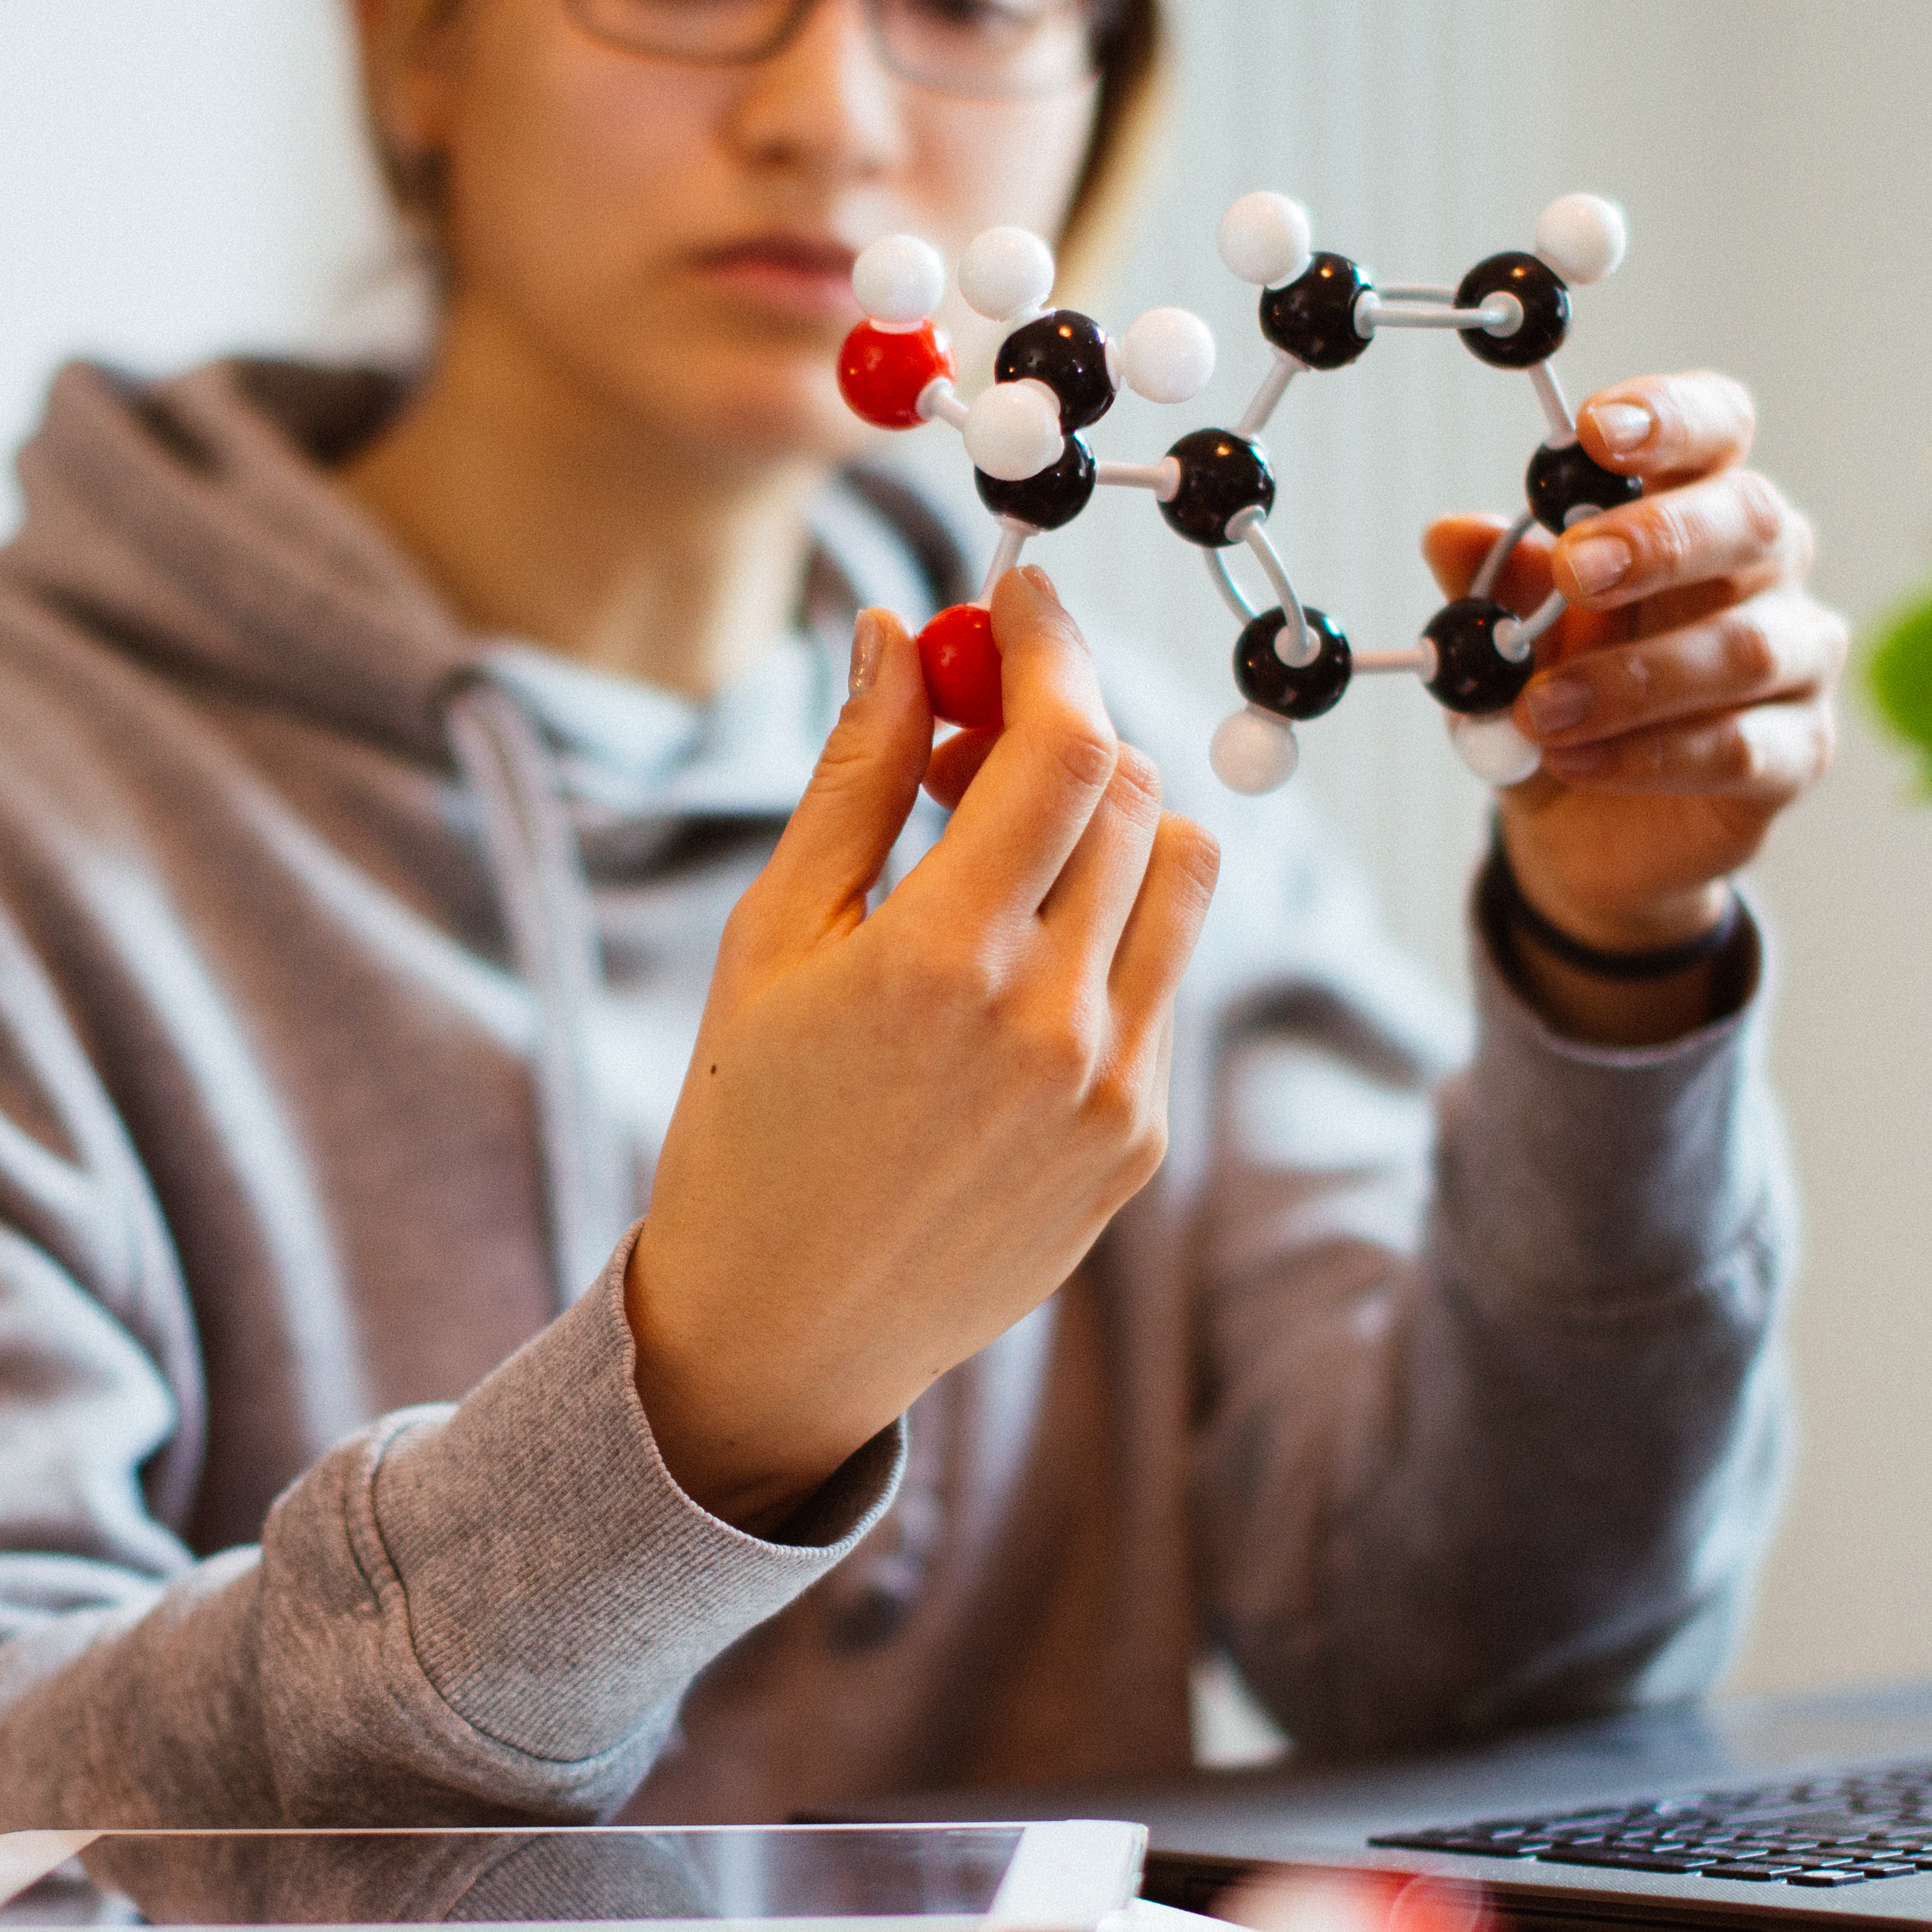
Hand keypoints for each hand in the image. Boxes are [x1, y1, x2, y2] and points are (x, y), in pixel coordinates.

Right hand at [626, 571, 1220, 1530]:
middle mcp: (1051, 1025)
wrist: (783, 1331)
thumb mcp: (769, 940)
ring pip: (1182, 871)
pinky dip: (1110, 923)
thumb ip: (850, 779)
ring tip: (1001, 840)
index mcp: (941, 962)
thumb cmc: (748, 1123)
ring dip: (1109, 816)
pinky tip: (1013, 957)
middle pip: (1133, 791)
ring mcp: (1112, 1091)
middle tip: (973, 726)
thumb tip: (897, 633)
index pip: (1064, 744)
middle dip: (1065, 722)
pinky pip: (1164, 974)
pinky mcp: (1140, 1141)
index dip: (1052, 644)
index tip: (1020, 600)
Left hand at [1425, 372, 1836, 1027]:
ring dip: (1631, 678)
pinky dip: (1648, 756)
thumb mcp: (1506, 638)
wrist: (1588, 825)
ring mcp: (1797, 659)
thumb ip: (1491, 585)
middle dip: (1660, 539)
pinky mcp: (1799, 752)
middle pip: (1752, 519)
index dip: (1670, 417)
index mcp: (1699, 504)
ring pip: (1743, 647)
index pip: (1718, 427)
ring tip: (1539, 710)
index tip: (1593, 429)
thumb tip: (1450, 532)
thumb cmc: (1563, 694)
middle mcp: (1767, 568)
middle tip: (1578, 570)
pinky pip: (1741, 747)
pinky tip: (1577, 762)